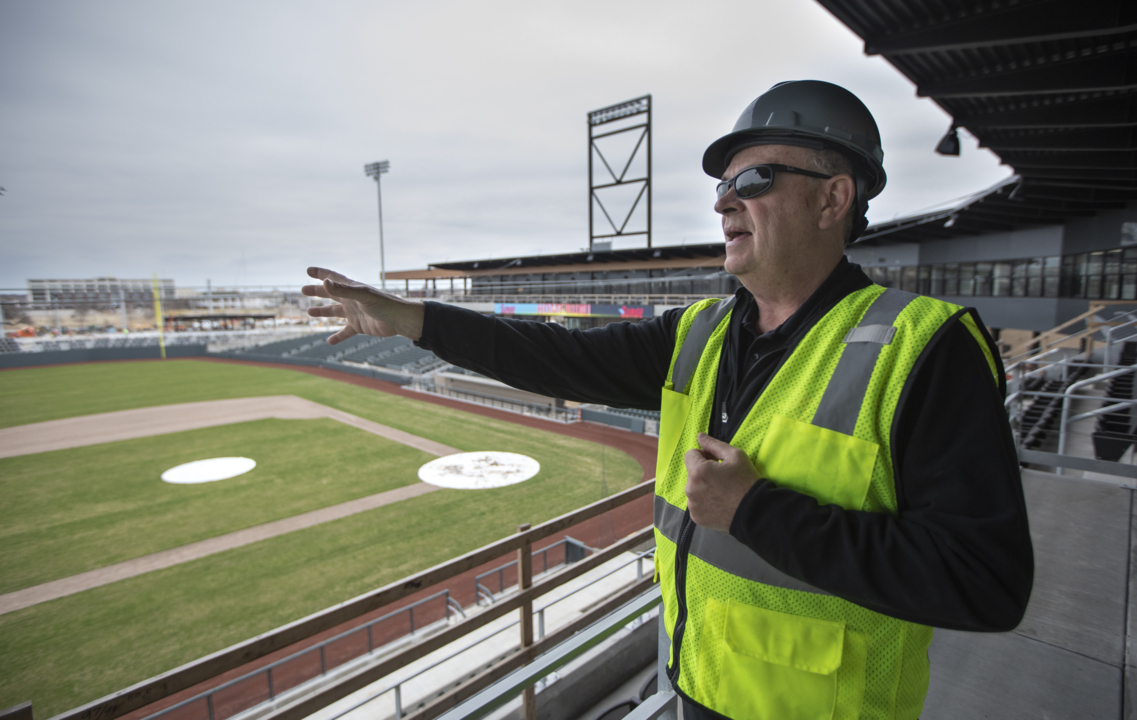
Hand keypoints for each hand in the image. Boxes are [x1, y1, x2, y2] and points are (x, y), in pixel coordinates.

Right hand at [301, 267, 425, 344]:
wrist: (399, 320)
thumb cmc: (384, 304)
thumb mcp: (361, 296)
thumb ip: (343, 290)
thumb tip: (324, 282)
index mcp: (351, 288)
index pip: (333, 278)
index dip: (320, 273)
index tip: (308, 270)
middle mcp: (352, 299)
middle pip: (331, 294)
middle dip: (317, 291)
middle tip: (303, 290)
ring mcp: (355, 313)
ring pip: (335, 312)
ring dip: (323, 312)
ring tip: (309, 312)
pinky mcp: (359, 326)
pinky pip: (345, 332)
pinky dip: (338, 336)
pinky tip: (329, 342)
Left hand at [684, 432, 757, 531]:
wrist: (755, 512)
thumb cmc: (746, 481)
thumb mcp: (735, 456)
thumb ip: (713, 444)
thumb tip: (699, 436)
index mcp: (698, 471)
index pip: (690, 454)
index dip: (704, 455)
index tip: (716, 462)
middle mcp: (690, 489)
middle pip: (692, 472)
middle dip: (703, 471)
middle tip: (722, 477)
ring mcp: (692, 505)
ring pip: (693, 488)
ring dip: (703, 486)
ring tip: (722, 491)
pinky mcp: (696, 517)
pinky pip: (696, 503)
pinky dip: (704, 502)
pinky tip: (719, 503)